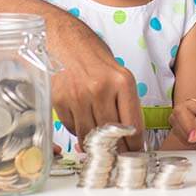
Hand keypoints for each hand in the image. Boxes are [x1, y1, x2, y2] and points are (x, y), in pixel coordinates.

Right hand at [46, 12, 144, 150]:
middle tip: (119, 155)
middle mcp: (100, 89)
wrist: (65, 39)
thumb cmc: (95, 57)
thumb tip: (127, 136)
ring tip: (100, 144)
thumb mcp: (119, 74)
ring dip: (96, 144)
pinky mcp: (60, 100)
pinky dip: (78, 130)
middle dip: (117, 149)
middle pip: (112, 135)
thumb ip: (124, 103)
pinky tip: (82, 121)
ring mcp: (78, 96)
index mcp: (122, 82)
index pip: (133, 125)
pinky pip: (72, 128)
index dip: (135, 144)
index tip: (135, 152)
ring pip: (90, 135)